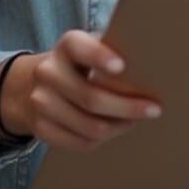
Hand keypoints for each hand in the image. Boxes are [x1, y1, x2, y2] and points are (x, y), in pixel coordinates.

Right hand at [7, 30, 161, 151]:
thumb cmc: (81, 66)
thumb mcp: (93, 49)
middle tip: (154, 110)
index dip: (99, 57)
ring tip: (134, 121)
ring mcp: (40, 101)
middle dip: (127, 107)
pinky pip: (80, 142)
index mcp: (66, 46)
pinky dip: (102, 140)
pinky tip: (114, 130)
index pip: (79, 47)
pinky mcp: (40, 127)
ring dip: (118, 127)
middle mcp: (48, 71)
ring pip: (89, 126)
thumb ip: (115, 52)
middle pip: (91, 98)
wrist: (34, 85)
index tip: (122, 66)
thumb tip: (154, 68)